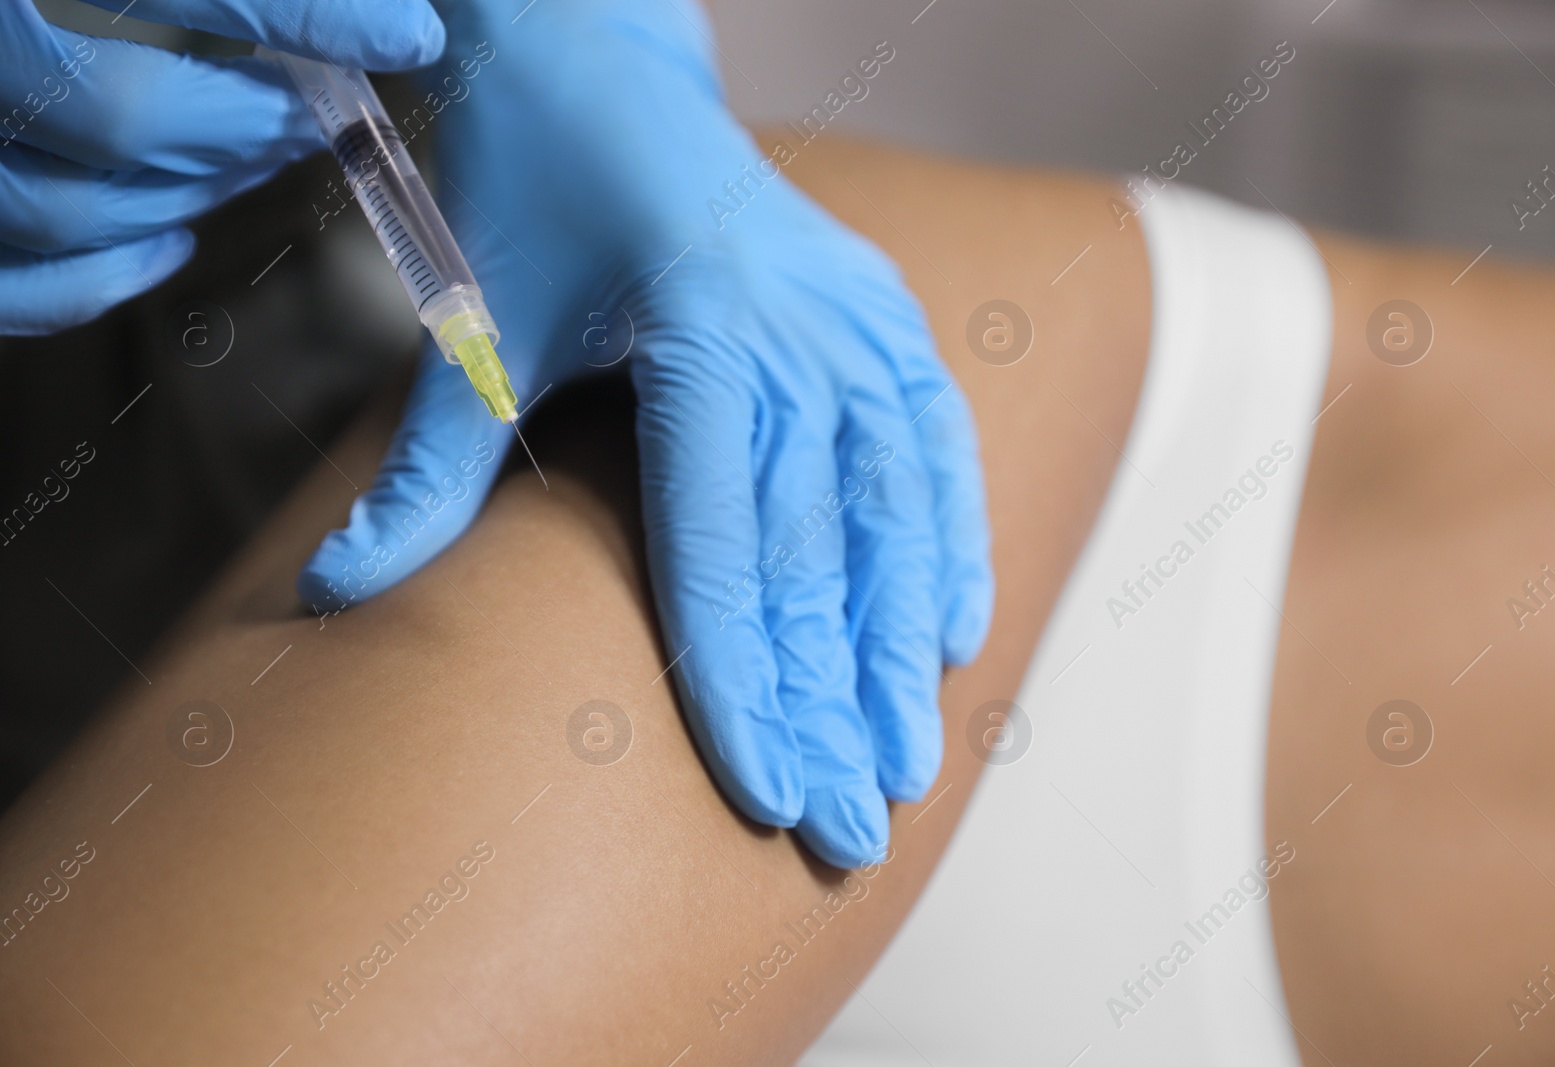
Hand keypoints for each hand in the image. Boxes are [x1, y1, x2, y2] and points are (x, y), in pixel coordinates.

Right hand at [0, 0, 444, 334]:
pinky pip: (12, 289)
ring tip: (256, 155)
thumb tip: (368, 4)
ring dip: (191, 192)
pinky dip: (99, 281)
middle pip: (124, 115)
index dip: (305, 15)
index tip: (405, 33)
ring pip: (67, 208)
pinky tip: (170, 244)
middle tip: (313, 109)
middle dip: (246, 123)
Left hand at [298, 0, 993, 867]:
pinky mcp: (888, 313)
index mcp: (703, 334)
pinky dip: (949, 545)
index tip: (770, 796)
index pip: (727, 552)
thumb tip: (337, 594)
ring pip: (897, 517)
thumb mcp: (478, 319)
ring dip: (902, 650)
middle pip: (823, 557)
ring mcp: (861, 321)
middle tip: (851, 830)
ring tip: (908, 763)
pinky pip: (939, 450)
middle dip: (837, 705)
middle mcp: (803, 334)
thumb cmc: (535, 182)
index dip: (747, 683)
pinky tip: (953, 636)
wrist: (604, 56)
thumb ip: (429, 466)